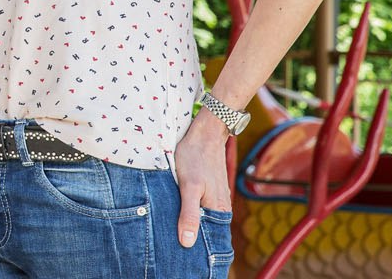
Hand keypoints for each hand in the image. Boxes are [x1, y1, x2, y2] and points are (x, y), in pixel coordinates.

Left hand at [172, 110, 234, 247]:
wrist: (205, 133)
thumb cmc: (195, 157)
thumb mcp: (189, 186)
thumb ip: (189, 214)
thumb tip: (187, 242)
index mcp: (219, 210)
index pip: (210, 240)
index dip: (197, 250)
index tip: (182, 259)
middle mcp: (220, 206)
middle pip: (206, 230)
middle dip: (192, 238)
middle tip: (171, 249)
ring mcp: (215, 197)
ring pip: (202, 218)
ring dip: (190, 224)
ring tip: (171, 234)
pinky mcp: (208, 189)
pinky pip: (200, 207)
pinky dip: (190, 212)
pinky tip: (177, 214)